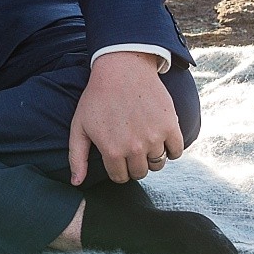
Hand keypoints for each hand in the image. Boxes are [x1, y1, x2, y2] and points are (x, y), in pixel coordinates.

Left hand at [68, 51, 182, 184]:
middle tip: (129, 147)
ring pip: (158, 164)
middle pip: (140, 173)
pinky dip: (171, 148)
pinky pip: (176, 152)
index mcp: (111, 150)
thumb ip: (77, 157)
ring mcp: (154, 138)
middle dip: (134, 164)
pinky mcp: (171, 127)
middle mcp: (134, 148)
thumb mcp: (79, 126)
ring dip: (152, 156)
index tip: (116, 157)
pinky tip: (159, 136)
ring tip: (143, 139)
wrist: (122, 70)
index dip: (117, 169)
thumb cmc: (97, 98)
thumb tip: (76, 183)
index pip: (120, 177)